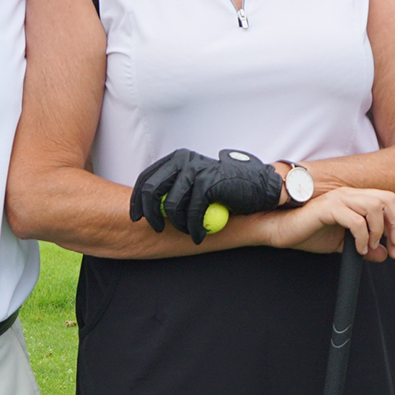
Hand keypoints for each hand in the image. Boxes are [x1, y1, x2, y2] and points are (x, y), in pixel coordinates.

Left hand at [128, 147, 283, 241]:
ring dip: (177, 225)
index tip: (137, 217)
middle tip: (156, 229)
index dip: (137, 200)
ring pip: (170, 205)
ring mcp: (196, 170)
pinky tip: (198, 235)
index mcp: (177, 159)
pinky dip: (193, 228)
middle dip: (149, 214)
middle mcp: (184, 160)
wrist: (258, 186)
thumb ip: (175, 189)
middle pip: (151, 190)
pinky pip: (191, 213)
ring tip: (189, 231)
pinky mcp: (208, 183)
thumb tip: (150, 208)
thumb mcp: (195, 183)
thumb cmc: (225, 187)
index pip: (146, 178)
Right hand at [259, 185, 394, 259]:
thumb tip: (385, 255)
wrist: (282, 232)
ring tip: (369, 247)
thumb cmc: (309, 234)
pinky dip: (362, 236)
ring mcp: (338, 198)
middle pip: (387, 199)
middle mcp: (348, 194)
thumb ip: (365, 247)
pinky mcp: (328, 208)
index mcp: (354, 198)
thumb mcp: (343, 244)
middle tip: (392, 247)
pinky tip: (358, 249)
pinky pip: (355, 220)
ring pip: (374, 207)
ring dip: (377, 230)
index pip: (388, 200)